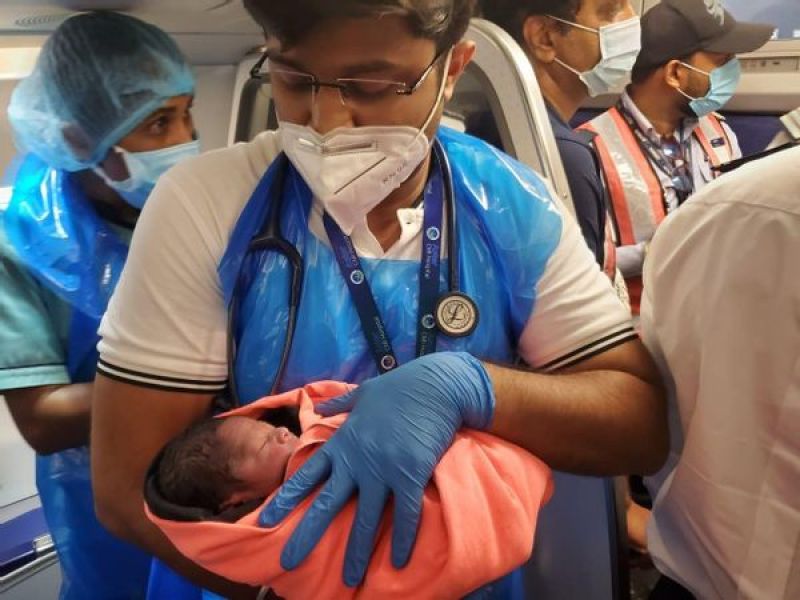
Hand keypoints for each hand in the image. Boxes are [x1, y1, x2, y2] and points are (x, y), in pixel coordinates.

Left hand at [259, 352, 494, 585]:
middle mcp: (358, 460)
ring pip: (366, 518)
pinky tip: (399, 562)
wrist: (433, 386)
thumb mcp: (362, 392)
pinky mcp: (411, 474)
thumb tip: (319, 406)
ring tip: (348, 578)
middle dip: (306, 535)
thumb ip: (339, 404)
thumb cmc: (398, 388)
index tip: (265, 519)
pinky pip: (406, 514)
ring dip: (356, 551)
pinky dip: (403, 540)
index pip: (307, 475)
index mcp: (343, 442)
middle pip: (327, 504)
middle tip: (288, 562)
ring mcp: (384, 469)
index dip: (286, 498)